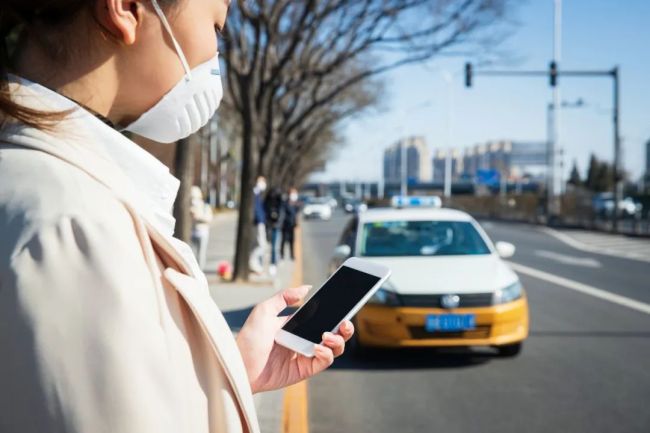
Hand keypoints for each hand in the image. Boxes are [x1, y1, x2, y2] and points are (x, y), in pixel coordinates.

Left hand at [236, 285, 354, 393]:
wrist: (239, 365)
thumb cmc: (248, 339)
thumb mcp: (264, 310)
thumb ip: (284, 297)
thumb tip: (306, 288)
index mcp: (297, 325)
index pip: (322, 318)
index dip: (336, 312)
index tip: (344, 304)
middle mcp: (304, 340)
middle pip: (334, 334)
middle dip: (345, 328)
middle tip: (345, 322)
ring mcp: (306, 355)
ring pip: (333, 349)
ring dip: (338, 341)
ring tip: (328, 335)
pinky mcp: (304, 370)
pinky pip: (323, 362)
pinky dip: (326, 354)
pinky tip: (318, 347)